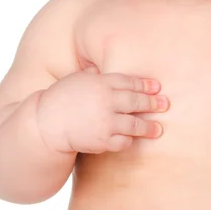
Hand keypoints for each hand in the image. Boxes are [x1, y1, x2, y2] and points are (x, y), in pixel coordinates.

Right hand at [36, 71, 169, 153]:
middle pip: (135, 101)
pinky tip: (133, 140)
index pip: (128, 82)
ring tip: (158, 129)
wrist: (45, 123)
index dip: (145, 84)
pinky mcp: (102, 141)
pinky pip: (122, 141)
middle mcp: (105, 101)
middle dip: (152, 103)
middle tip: (165, 105)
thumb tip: (102, 67)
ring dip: (148, 127)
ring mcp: (105, 122)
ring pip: (133, 124)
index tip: (156, 87)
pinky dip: (128, 140)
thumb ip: (94, 76)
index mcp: (100, 83)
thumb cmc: (61, 98)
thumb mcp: (77, 79)